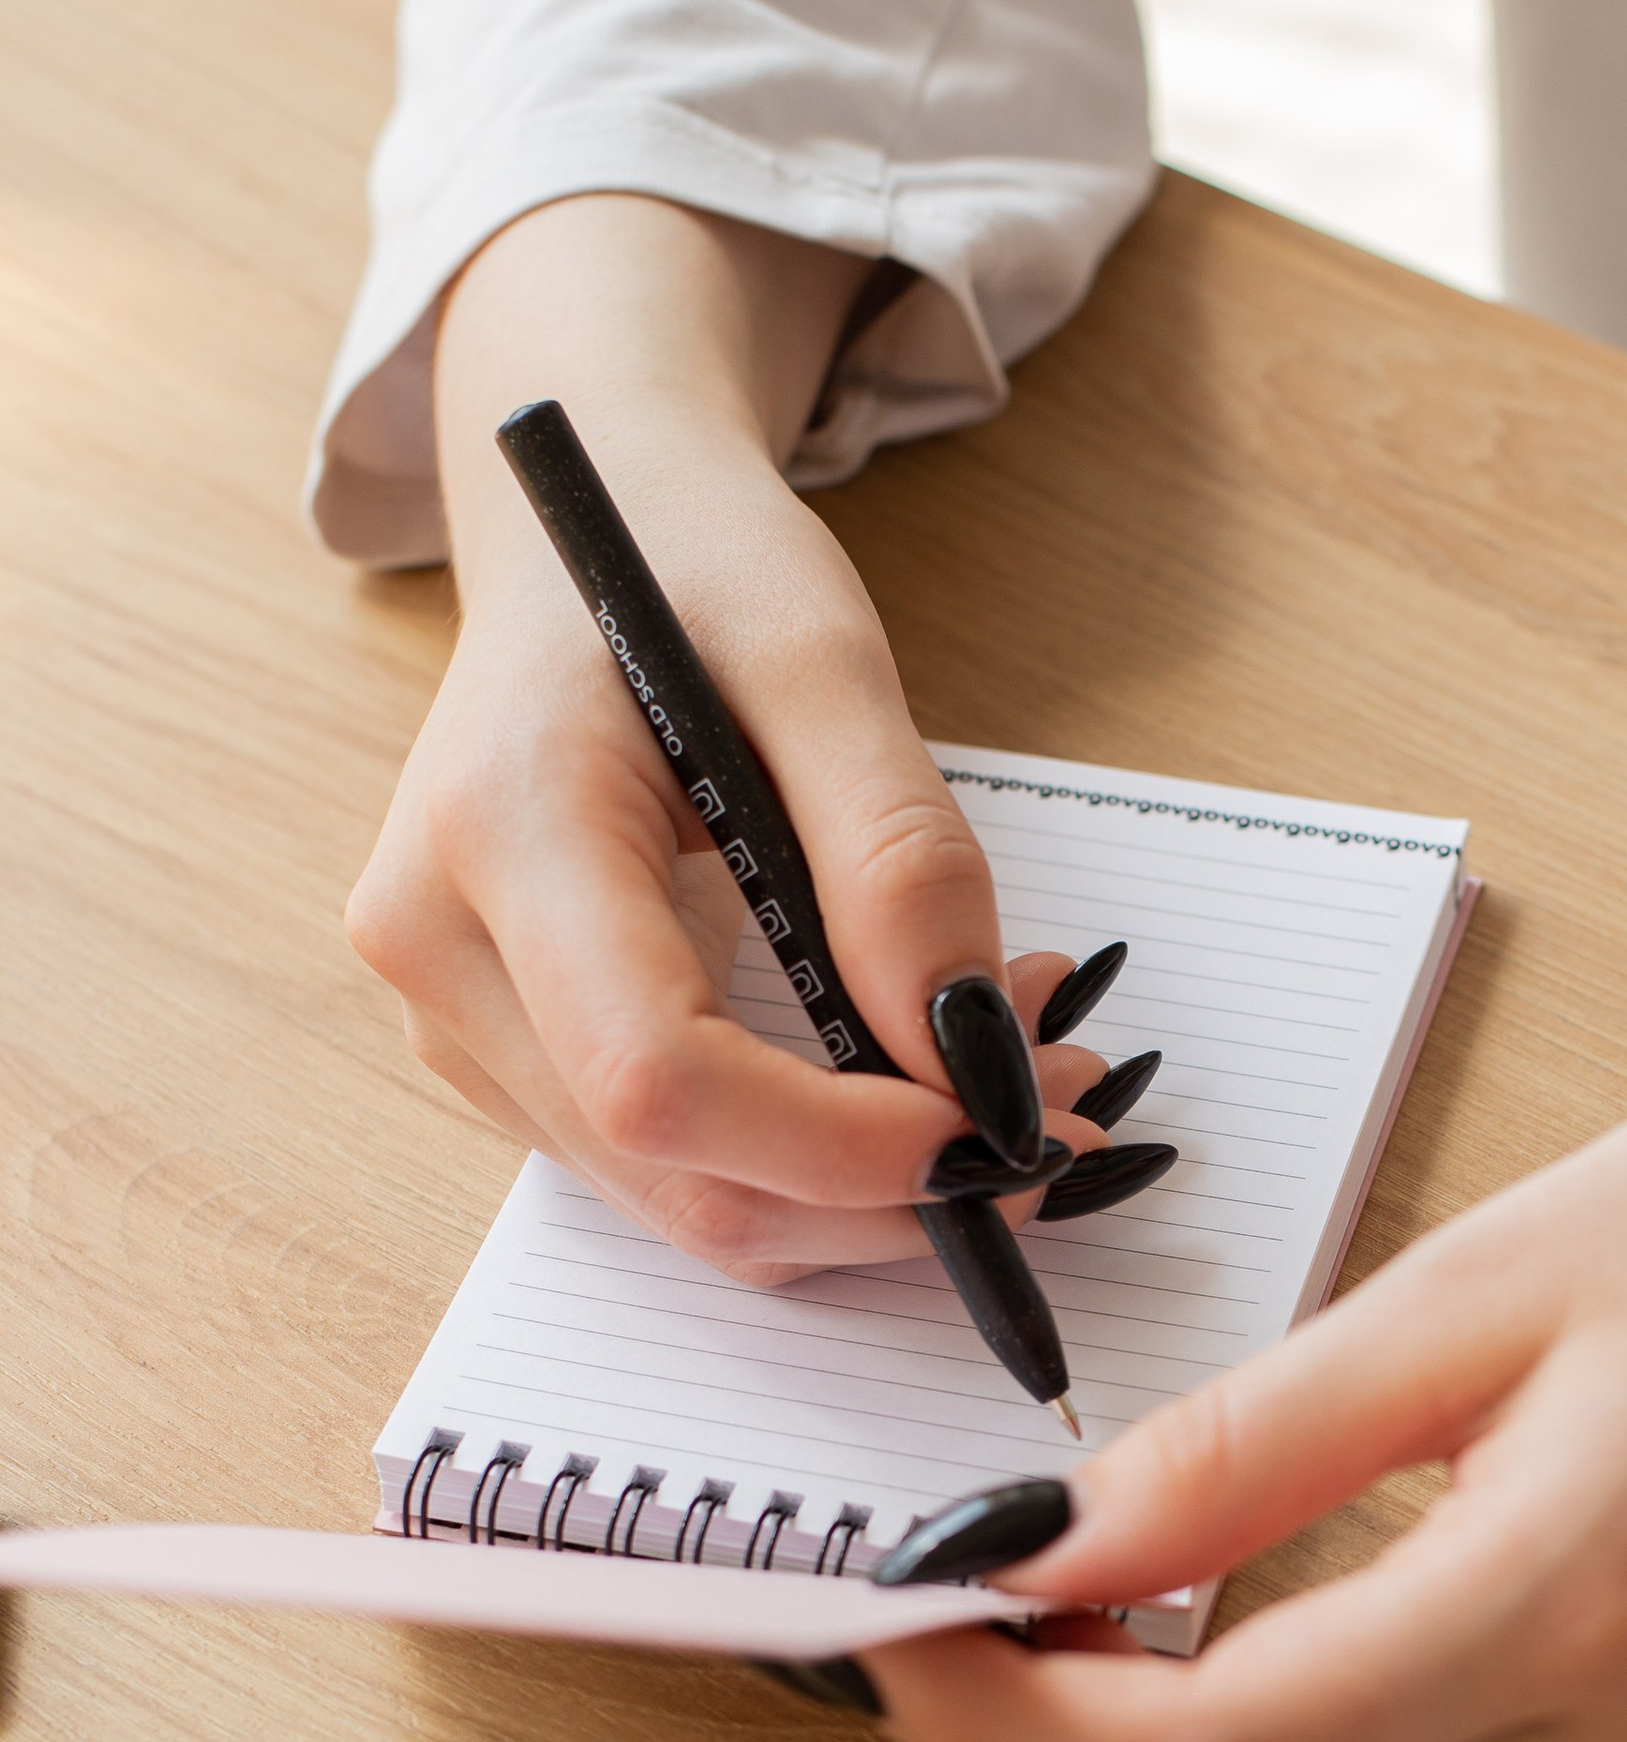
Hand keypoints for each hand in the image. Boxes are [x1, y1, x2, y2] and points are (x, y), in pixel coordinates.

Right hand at [347, 196, 1109, 1278]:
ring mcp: (466, 1025)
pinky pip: (687, 1171)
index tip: (1009, 1122)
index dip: (845, 1144)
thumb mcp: (821, 654)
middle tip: (1067, 1111)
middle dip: (895, 1188)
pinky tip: (921, 1064)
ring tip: (1020, 1068)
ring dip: (878, 1189)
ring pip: (694, 1206)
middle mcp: (446, 955)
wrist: (583, 534)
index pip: (659, 1077)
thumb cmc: (692, 565)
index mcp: (496, 832)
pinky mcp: (517, 1061)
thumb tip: (971, 1058)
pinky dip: (827, 1160)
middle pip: (682, 1176)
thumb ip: (900, 855)